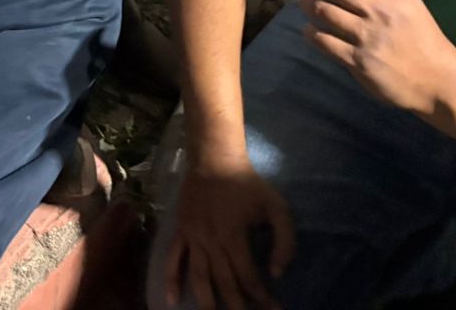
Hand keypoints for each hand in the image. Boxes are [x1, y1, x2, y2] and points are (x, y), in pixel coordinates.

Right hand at [164, 153, 295, 309]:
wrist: (213, 159)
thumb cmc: (248, 184)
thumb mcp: (277, 207)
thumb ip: (284, 241)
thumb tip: (277, 272)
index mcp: (233, 236)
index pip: (248, 277)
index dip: (262, 297)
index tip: (274, 309)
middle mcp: (210, 241)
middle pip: (224, 283)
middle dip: (237, 306)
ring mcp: (192, 237)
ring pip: (198, 276)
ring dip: (206, 301)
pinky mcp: (180, 231)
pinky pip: (173, 259)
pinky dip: (171, 279)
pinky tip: (171, 299)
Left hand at [296, 0, 455, 120]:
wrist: (440, 81)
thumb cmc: (423, 39)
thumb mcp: (408, 3)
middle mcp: (379, 10)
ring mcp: (367, 36)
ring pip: (321, 9)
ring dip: (306, 3)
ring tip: (305, 3)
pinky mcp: (357, 61)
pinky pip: (321, 40)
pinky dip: (310, 31)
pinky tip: (311, 30)